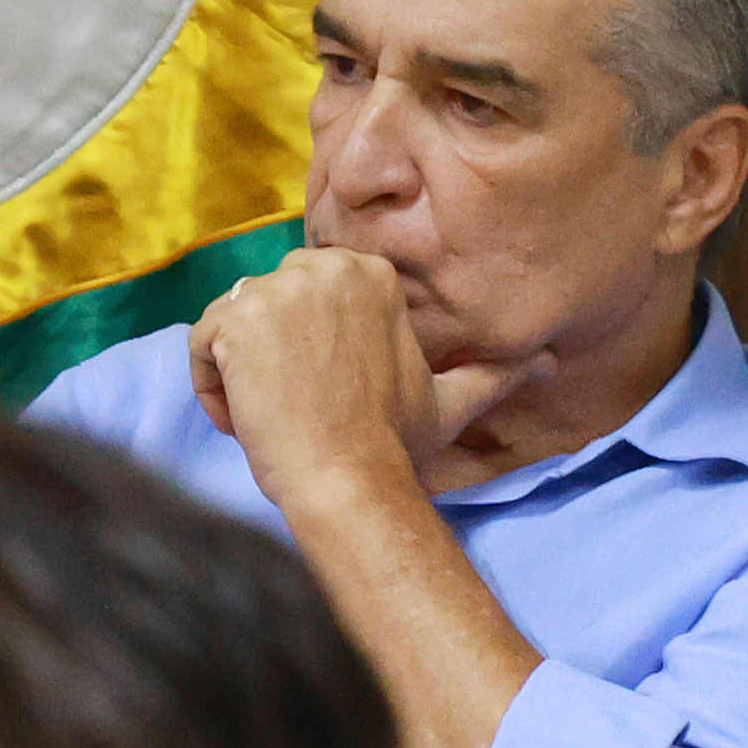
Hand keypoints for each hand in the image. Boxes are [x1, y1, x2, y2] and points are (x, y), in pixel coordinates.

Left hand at [190, 246, 526, 503]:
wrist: (348, 478)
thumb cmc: (395, 444)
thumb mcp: (453, 400)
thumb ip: (494, 373)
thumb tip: (548, 363)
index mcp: (371, 274)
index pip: (305, 295)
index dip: (306, 349)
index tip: (324, 393)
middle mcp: (324, 269)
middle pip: (265, 304)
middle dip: (268, 355)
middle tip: (296, 407)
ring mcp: (277, 291)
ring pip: (230, 323)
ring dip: (239, 373)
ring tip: (272, 416)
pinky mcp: (235, 320)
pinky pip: (199, 343)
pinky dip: (209, 384)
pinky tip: (244, 418)